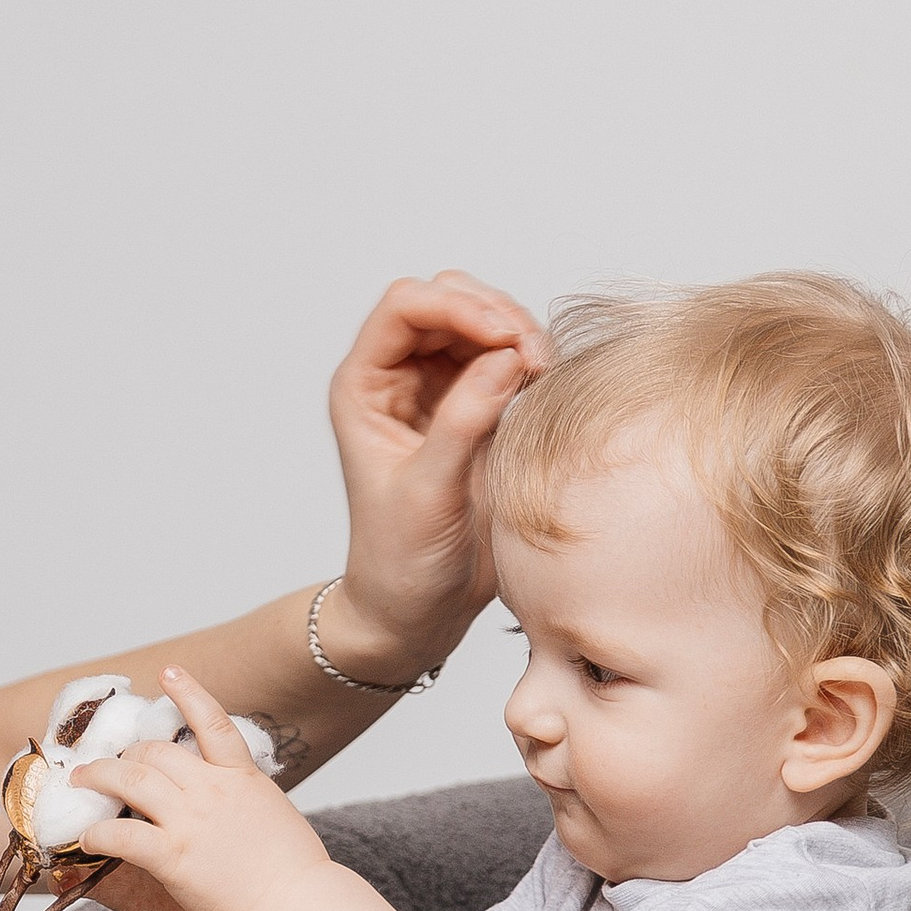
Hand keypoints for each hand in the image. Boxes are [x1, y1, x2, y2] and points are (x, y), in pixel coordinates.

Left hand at [73, 668, 333, 910]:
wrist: (295, 905)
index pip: (212, 722)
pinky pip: (121, 834)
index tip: (170, 673)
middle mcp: (212, 790)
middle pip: (156, 752)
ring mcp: (190, 820)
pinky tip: (87, 836)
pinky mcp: (172, 855)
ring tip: (81, 779)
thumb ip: (247, 798)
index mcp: (241, 777)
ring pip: (131, 780)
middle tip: (109, 763)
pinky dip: (98, 833)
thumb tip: (236, 794)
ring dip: (99, 776)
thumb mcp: (275, 814)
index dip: (189, 693)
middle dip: (127, 754)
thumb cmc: (295, 871)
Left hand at [324, 272, 546, 679]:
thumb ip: (463, 422)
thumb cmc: (401, 560)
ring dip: (519, 333)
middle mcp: (399, 379)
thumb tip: (507, 358)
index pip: (405, 307)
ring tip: (545, 372)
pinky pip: (507, 359)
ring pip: (482, 324)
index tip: (504, 339)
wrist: (416, 610)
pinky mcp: (478, 410)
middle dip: (494, 314)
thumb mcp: (427, 493)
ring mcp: (440, 391)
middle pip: (448, 301)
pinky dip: (531, 359)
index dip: (456, 307)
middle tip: (535, 358)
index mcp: (364, 387)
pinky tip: (547, 385)